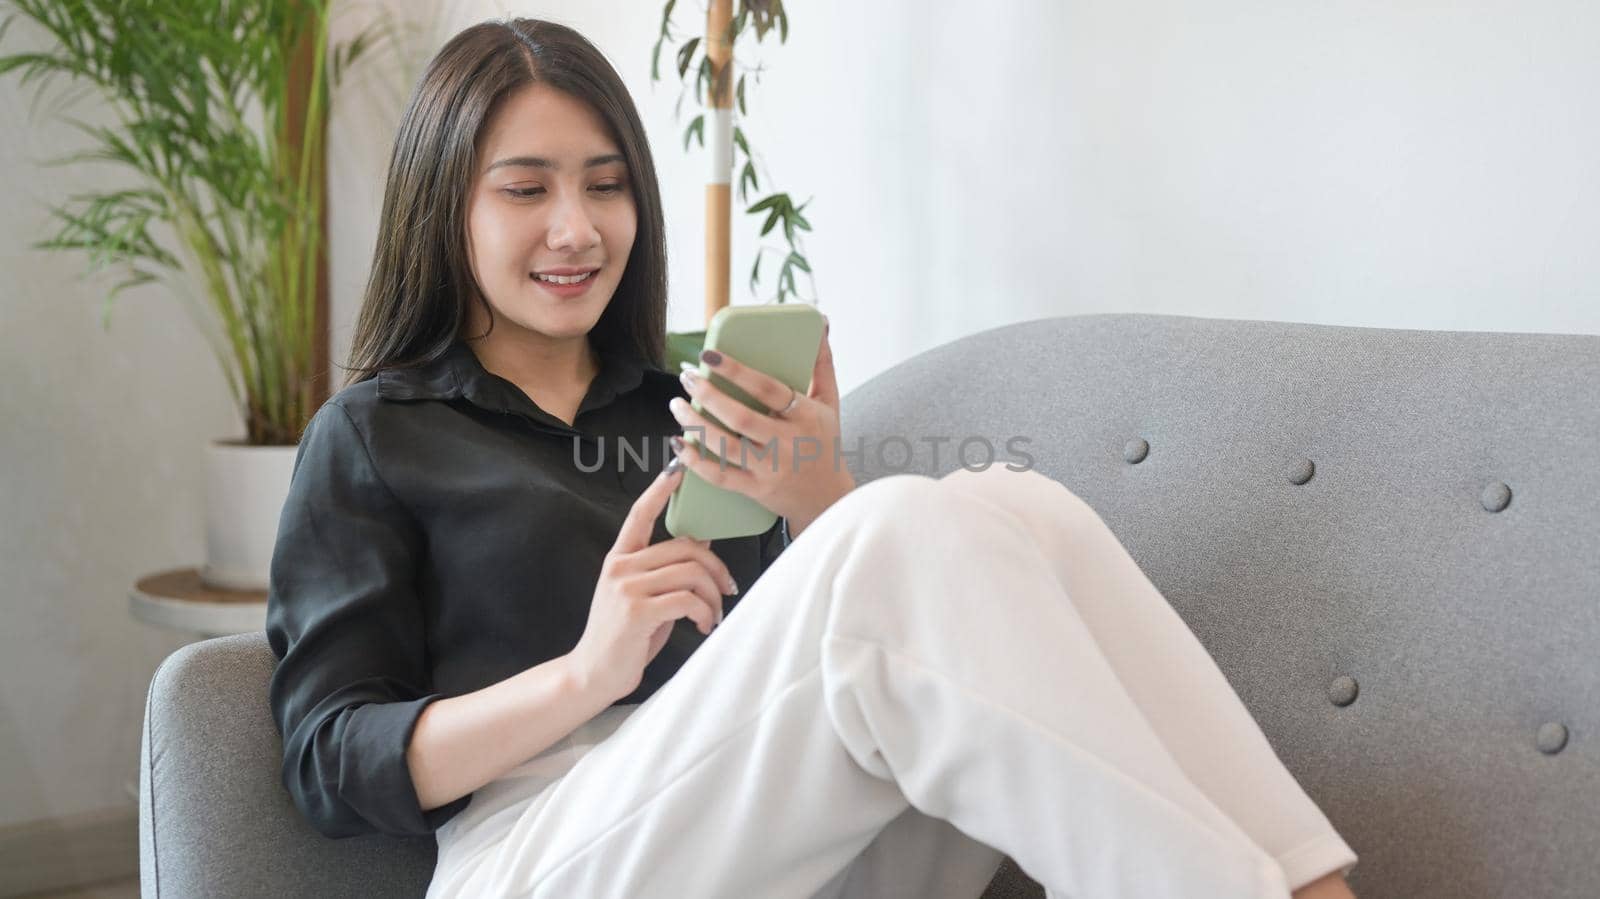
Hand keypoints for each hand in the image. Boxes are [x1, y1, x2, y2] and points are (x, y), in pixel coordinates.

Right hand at [567, 461, 739, 701]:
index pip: (639, 514)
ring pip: (691, 572)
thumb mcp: (644, 595)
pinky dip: (705, 613)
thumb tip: (701, 539)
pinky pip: (687, 599)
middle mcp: (620, 567)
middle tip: (728, 589)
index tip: (678, 467)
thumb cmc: (625, 636)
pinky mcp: (637, 612)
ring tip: (714, 615)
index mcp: (619, 558)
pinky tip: (704, 626)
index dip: (660, 489)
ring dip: (713, 595)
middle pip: (686, 546)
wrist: (593, 674)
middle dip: (716, 567)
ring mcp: (626, 588)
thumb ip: (666, 569)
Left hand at [668, 317, 855, 533]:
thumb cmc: (825, 442)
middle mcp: (787, 443)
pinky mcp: (755, 489)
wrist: (828, 496)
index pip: (768, 389)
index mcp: (805, 416)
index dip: (736, 371)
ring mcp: (770, 468)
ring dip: (695, 424)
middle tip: (687, 378)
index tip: (709, 356)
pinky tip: (678, 444)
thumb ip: (821, 363)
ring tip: (677, 404)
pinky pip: (720, 476)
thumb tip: (819, 323)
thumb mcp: (830, 401)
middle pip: (741, 418)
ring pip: (726, 446)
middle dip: (708, 396)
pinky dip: (695, 462)